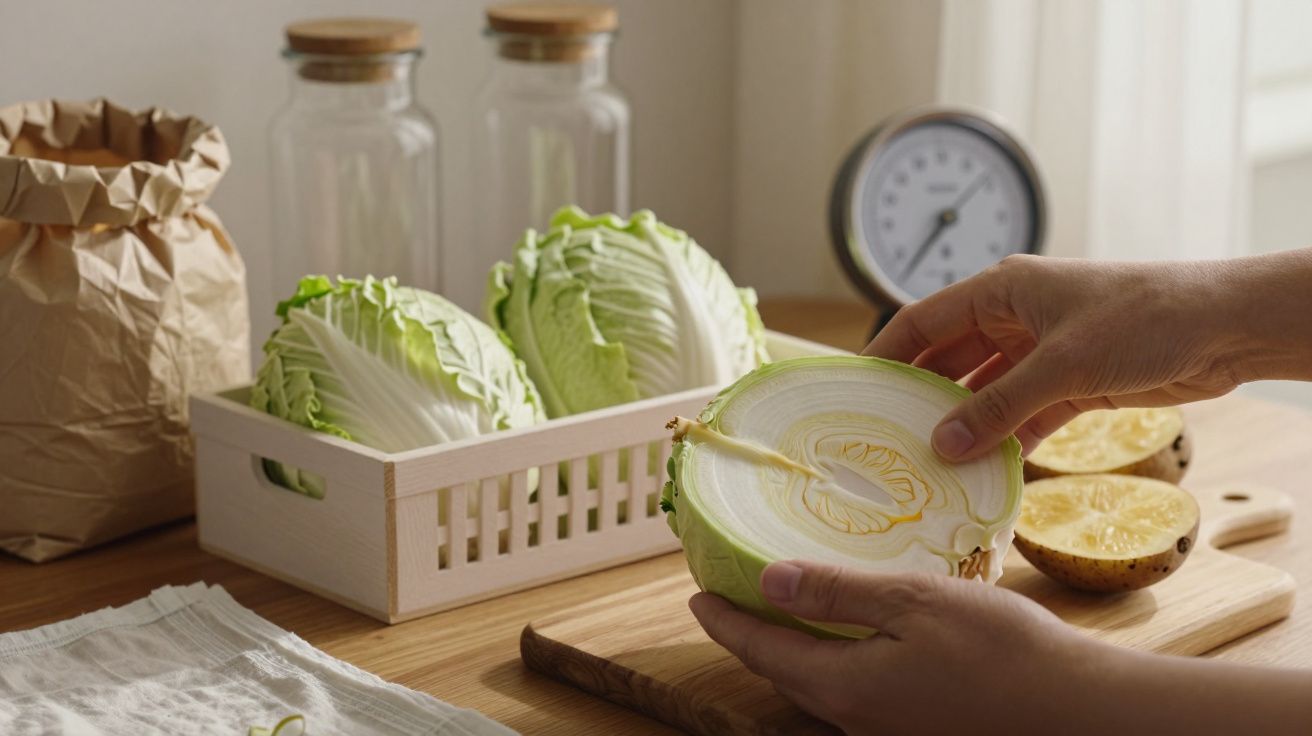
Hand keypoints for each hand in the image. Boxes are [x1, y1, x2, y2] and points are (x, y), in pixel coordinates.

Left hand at [691, 561, 1311, 734]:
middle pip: (783, 672)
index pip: (760, 651)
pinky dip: (835, 658)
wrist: (1080, 714)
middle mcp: (855, 719)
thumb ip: (839, 593)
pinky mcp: (918, 727)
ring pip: (819, 684)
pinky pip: (856, 691)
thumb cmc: (1003, 653)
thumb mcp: (915, 605)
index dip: (724, 621)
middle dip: (753, 635)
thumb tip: (769, 581)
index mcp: (843, 687)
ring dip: (794, 647)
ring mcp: (887, 729)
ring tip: (785, 605)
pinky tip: (854, 632)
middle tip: (734, 594)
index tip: (695, 595)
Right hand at [863, 250, 1311, 460]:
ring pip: (985, 392)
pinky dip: (1006, 440)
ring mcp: (1043, 352)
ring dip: (964, 426)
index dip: (886, 353)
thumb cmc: (1144, 317)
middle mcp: (1015, 317)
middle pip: (950, 360)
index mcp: (1001, 290)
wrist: (1225, 327)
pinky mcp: (1072, 383)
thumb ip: (999, 407)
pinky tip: (983, 470)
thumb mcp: (1062, 364)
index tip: (855, 389)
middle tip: (886, 436)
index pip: (923, 321)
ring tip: (929, 463)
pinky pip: (1023, 415)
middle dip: (921, 397)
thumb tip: (942, 445)